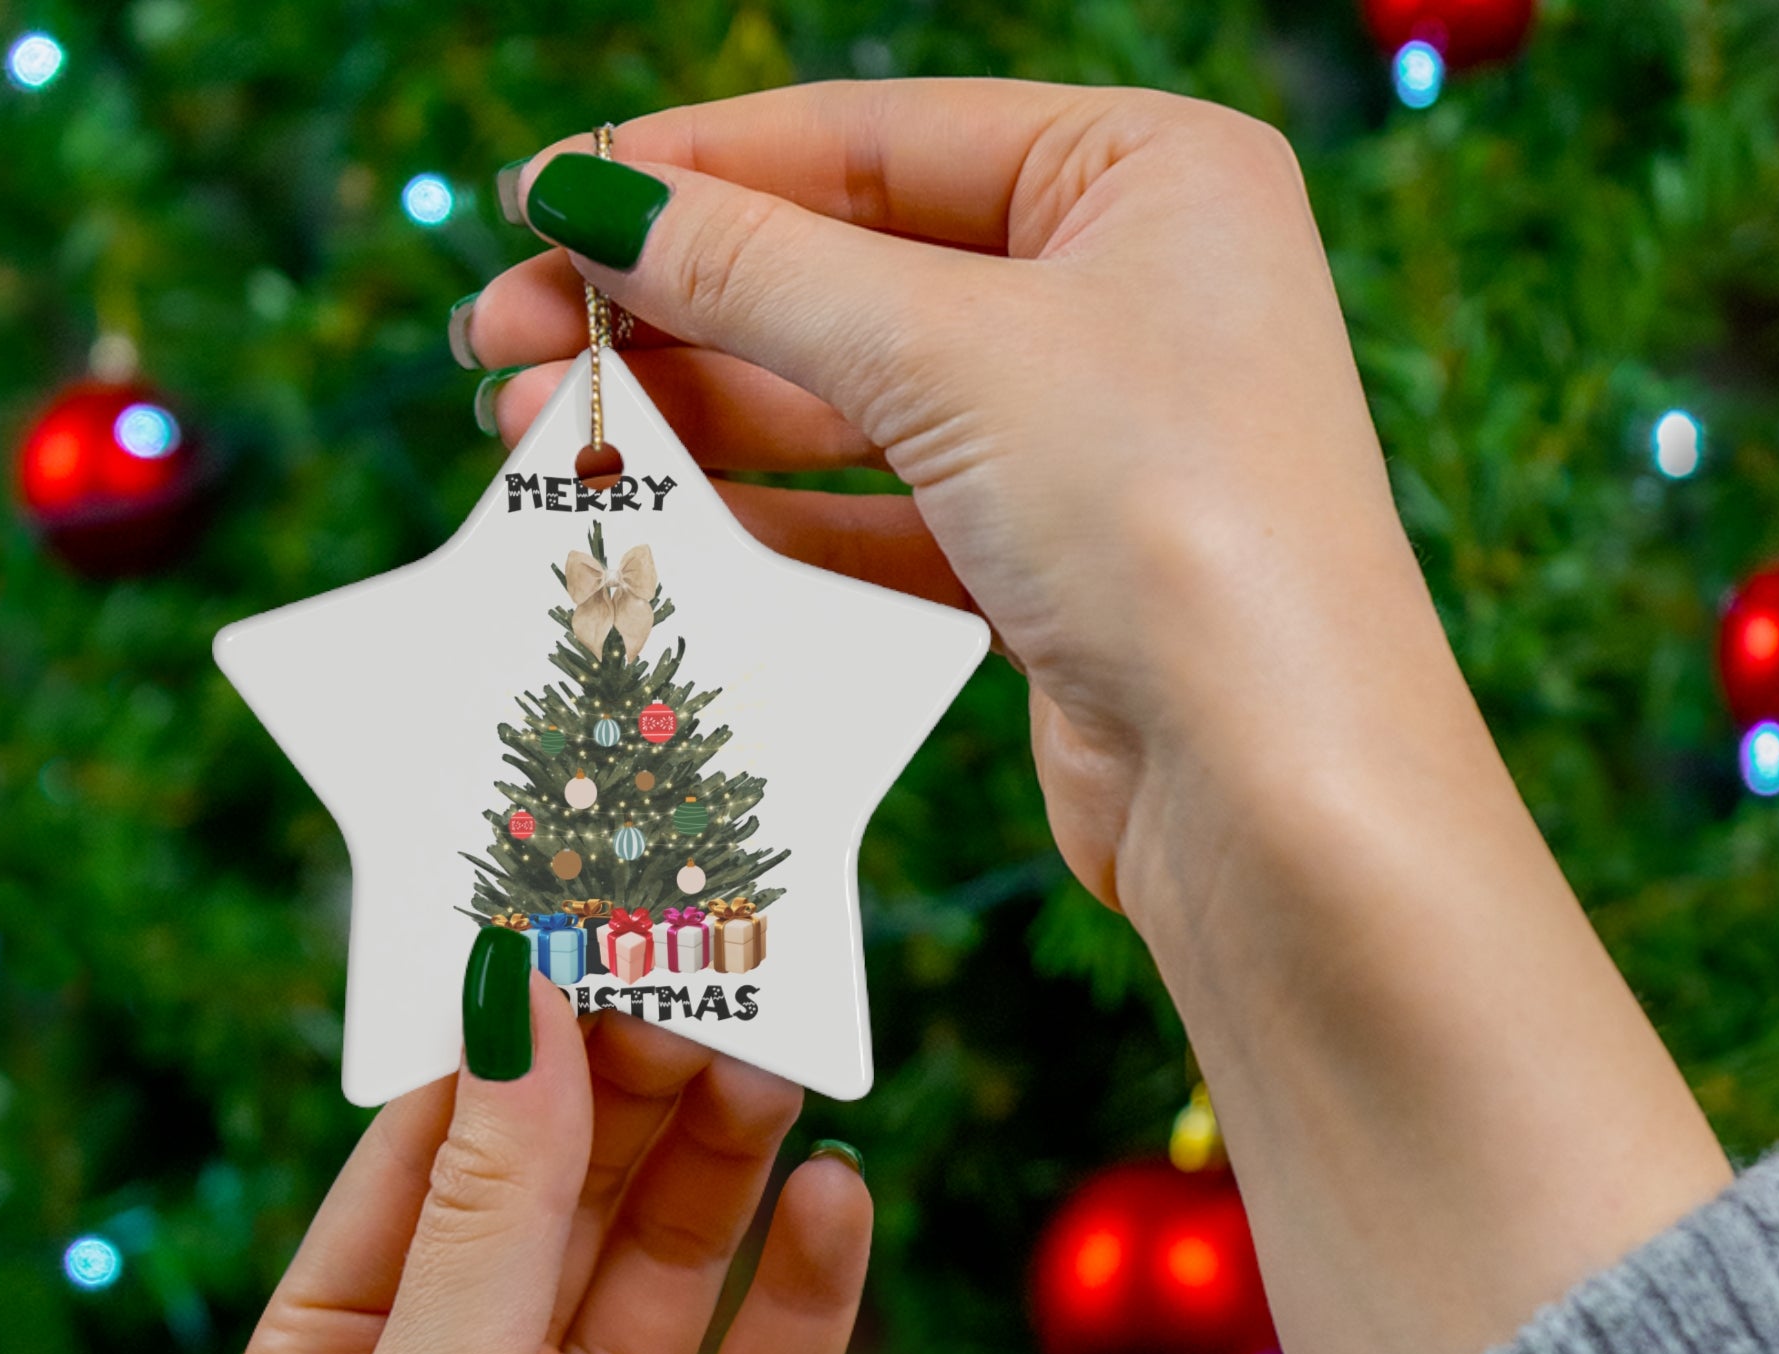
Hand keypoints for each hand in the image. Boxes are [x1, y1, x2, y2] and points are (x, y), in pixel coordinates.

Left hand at [227, 988, 869, 1353]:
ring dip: (726, 1158)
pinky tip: (840, 1198)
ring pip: (675, 1256)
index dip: (510, 1035)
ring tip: (782, 1056)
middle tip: (715, 967)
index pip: (434, 1148)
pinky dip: (808, 1282)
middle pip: (569, 1186)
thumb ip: (489, 1205)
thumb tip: (511, 996)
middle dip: (636, 1081)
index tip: (586, 917)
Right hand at [465, 80, 1424, 910]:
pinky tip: (658, 521)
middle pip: (849, 271)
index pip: (873, 140)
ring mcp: (1091, 437)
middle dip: (672, 308)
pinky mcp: (1054, 566)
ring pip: (854, 404)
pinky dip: (771, 517)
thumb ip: (759, 270)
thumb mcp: (949, 353)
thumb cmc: (1168, 520)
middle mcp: (1128, 293)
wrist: (1275, 789)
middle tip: (502, 341)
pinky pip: (884, 516)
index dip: (692, 169)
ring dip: (698, 418)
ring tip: (538, 436)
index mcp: (1147, 174)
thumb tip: (589, 199)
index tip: (537, 201)